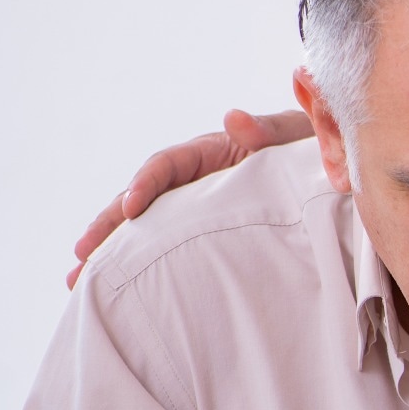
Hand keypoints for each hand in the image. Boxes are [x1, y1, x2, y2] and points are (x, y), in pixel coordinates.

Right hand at [67, 107, 314, 286]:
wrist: (328, 171)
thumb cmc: (307, 148)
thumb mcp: (292, 136)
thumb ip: (267, 130)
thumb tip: (234, 118)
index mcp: (209, 153)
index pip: (166, 165)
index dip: (144, 185)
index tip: (129, 209)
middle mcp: (192, 179)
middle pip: (140, 199)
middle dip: (108, 227)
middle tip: (81, 257)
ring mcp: (194, 207)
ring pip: (146, 227)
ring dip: (113, 252)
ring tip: (80, 283)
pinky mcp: (203, 232)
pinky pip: (168, 245)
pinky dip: (143, 264)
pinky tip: (122, 291)